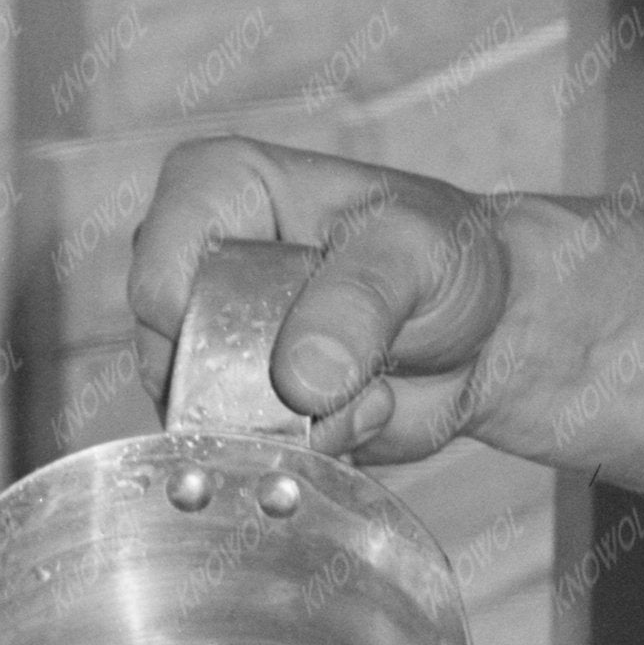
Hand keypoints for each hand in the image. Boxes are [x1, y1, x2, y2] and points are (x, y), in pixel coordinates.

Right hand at [128, 137, 515, 461]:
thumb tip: (300, 376)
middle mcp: (197, 266)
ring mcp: (213, 344)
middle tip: (346, 374)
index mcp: (219, 189)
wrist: (486, 328)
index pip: (158, 269)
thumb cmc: (444, 254)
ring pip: (207, 419)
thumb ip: (361, 299)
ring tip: (368, 390)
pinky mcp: (240, 409)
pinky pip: (247, 456)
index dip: (202, 322)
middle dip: (265, 389)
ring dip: (297, 427)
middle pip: (175, 358)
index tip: (273, 339)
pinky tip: (366, 412)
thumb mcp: (419, 250)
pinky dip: (315, 451)